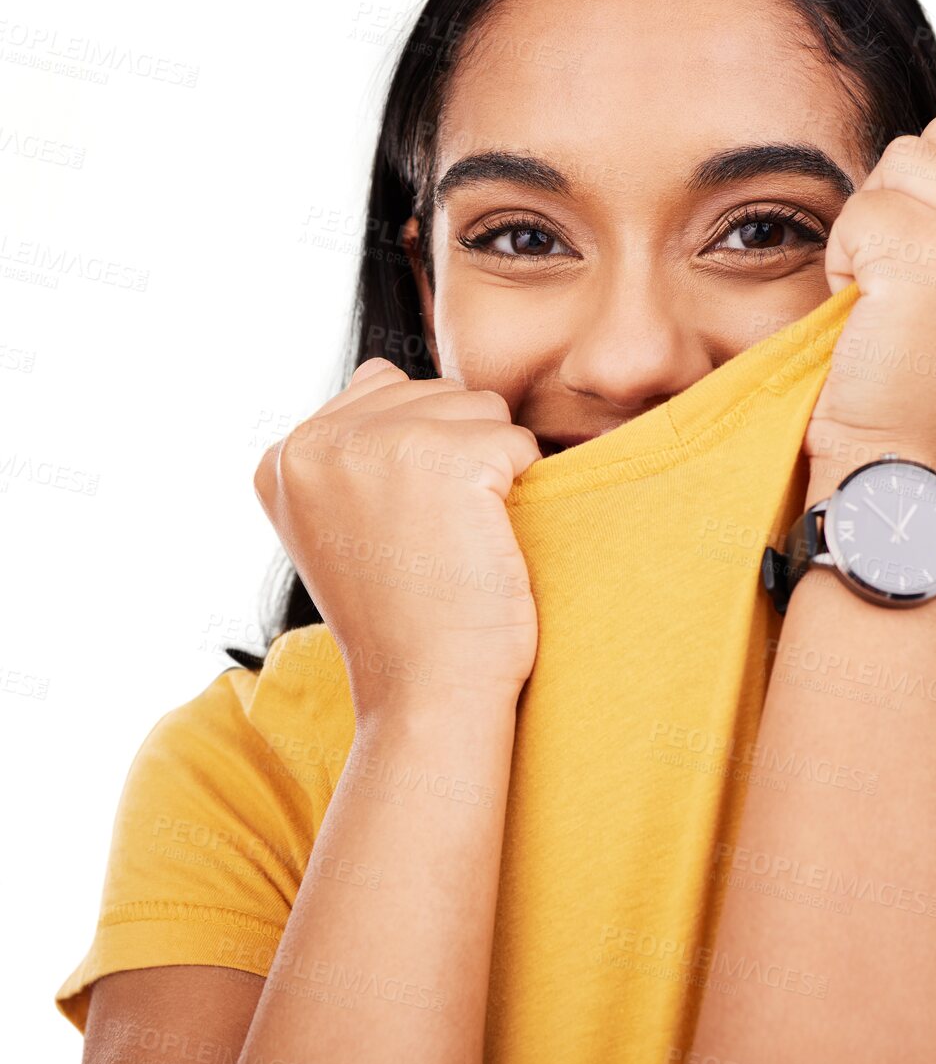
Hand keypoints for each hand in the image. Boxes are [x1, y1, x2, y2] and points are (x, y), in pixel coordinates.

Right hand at [252, 357, 543, 723]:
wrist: (428, 693)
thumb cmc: (405, 617)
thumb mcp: (340, 524)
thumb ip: (349, 446)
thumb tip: (385, 370)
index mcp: (283, 457)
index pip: (383, 390)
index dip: (421, 454)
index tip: (406, 527)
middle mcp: (317, 440)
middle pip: (436, 392)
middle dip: (459, 456)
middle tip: (437, 540)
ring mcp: (378, 443)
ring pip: (481, 408)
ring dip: (492, 470)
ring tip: (458, 539)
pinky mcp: (445, 456)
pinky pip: (519, 440)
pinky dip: (523, 489)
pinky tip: (486, 542)